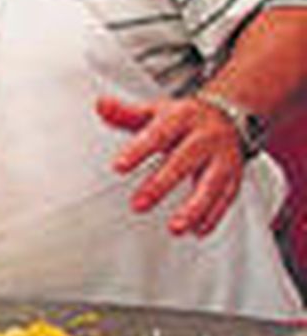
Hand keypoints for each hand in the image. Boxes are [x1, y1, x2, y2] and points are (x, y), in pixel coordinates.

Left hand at [96, 93, 245, 236]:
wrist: (229, 114)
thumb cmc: (183, 118)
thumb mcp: (155, 111)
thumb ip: (126, 114)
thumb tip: (101, 105)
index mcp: (182, 118)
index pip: (157, 134)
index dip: (138, 151)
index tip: (118, 167)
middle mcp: (205, 137)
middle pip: (183, 161)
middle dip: (161, 184)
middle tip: (138, 205)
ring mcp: (223, 157)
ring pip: (211, 184)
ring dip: (195, 208)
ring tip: (176, 227)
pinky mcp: (234, 175)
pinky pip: (226, 197)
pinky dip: (214, 215)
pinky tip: (198, 231)